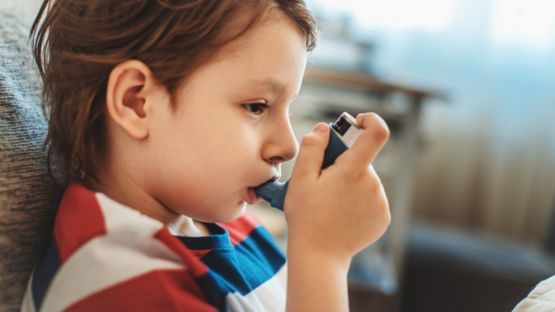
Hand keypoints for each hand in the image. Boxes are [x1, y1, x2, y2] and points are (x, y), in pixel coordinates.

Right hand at [285, 112, 390, 265]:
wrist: (320, 256)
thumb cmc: (306, 218)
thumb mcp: (300, 180)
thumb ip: (312, 148)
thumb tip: (324, 129)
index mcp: (353, 171)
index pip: (377, 133)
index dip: (370, 120)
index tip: (357, 123)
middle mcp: (373, 184)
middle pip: (362, 160)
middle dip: (344, 163)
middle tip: (323, 181)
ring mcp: (380, 202)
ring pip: (365, 179)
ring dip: (350, 183)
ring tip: (330, 203)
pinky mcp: (383, 217)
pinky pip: (371, 198)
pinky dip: (358, 199)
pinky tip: (341, 214)